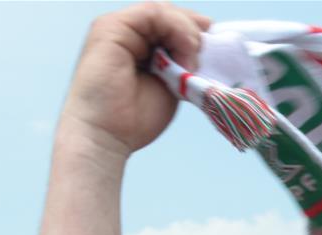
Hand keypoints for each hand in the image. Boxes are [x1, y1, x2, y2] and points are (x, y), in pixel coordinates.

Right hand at [60, 2, 210, 157]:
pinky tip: (185, 52)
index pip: (170, 25)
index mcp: (139, 45)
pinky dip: (176, 29)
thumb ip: (182, 66)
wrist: (107, 135)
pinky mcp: (112, 27)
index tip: (215, 42)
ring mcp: (118, 28)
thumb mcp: (170, 87)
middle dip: (193, 29)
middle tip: (209, 51)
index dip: (194, 30)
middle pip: (168, 14)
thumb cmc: (135, 120)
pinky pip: (152, 13)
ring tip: (193, 62)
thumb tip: (204, 49)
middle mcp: (127, 32)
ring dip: (187, 33)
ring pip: (162, 11)